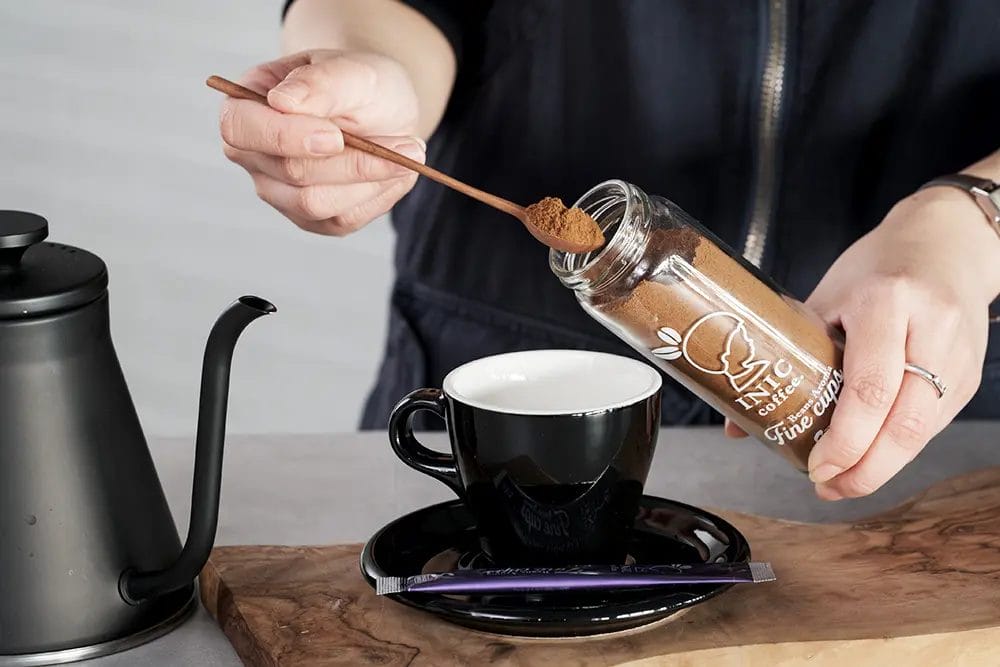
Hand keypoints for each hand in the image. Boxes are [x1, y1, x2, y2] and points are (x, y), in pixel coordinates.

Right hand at [220, 49, 424, 235]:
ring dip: (372, 180)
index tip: (336, 135)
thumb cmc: (360, 84)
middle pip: (292, 173)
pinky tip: (395, 172)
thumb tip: (282, 102)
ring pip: (318, 204)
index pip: (240, 130)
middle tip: (409, 146)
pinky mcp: (311, 219)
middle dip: (355, 161)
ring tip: (410, 153)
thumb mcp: (352, 69)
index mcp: (245, 107)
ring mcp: (279, 192)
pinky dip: (377, 196)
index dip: (286, 137)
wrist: (382, 110)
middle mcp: (253, 155)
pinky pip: (342, 220)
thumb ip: (320, 82)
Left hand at [798, 187, 999, 498]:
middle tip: (826, 487)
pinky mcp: (969, 373)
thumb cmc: (877, 267)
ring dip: (881, 467)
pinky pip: (932, 424)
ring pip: (922, 432)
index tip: (815, 466)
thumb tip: (739, 419)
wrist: (946, 241)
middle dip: (863, 469)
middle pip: (903, 423)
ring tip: (841, 482)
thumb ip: (787, 351)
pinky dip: (897, 447)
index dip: (844, 440)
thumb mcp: (826, 295)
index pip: (870, 388)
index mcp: (885, 301)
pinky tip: (869, 456)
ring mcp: (957, 354)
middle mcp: (930, 328)